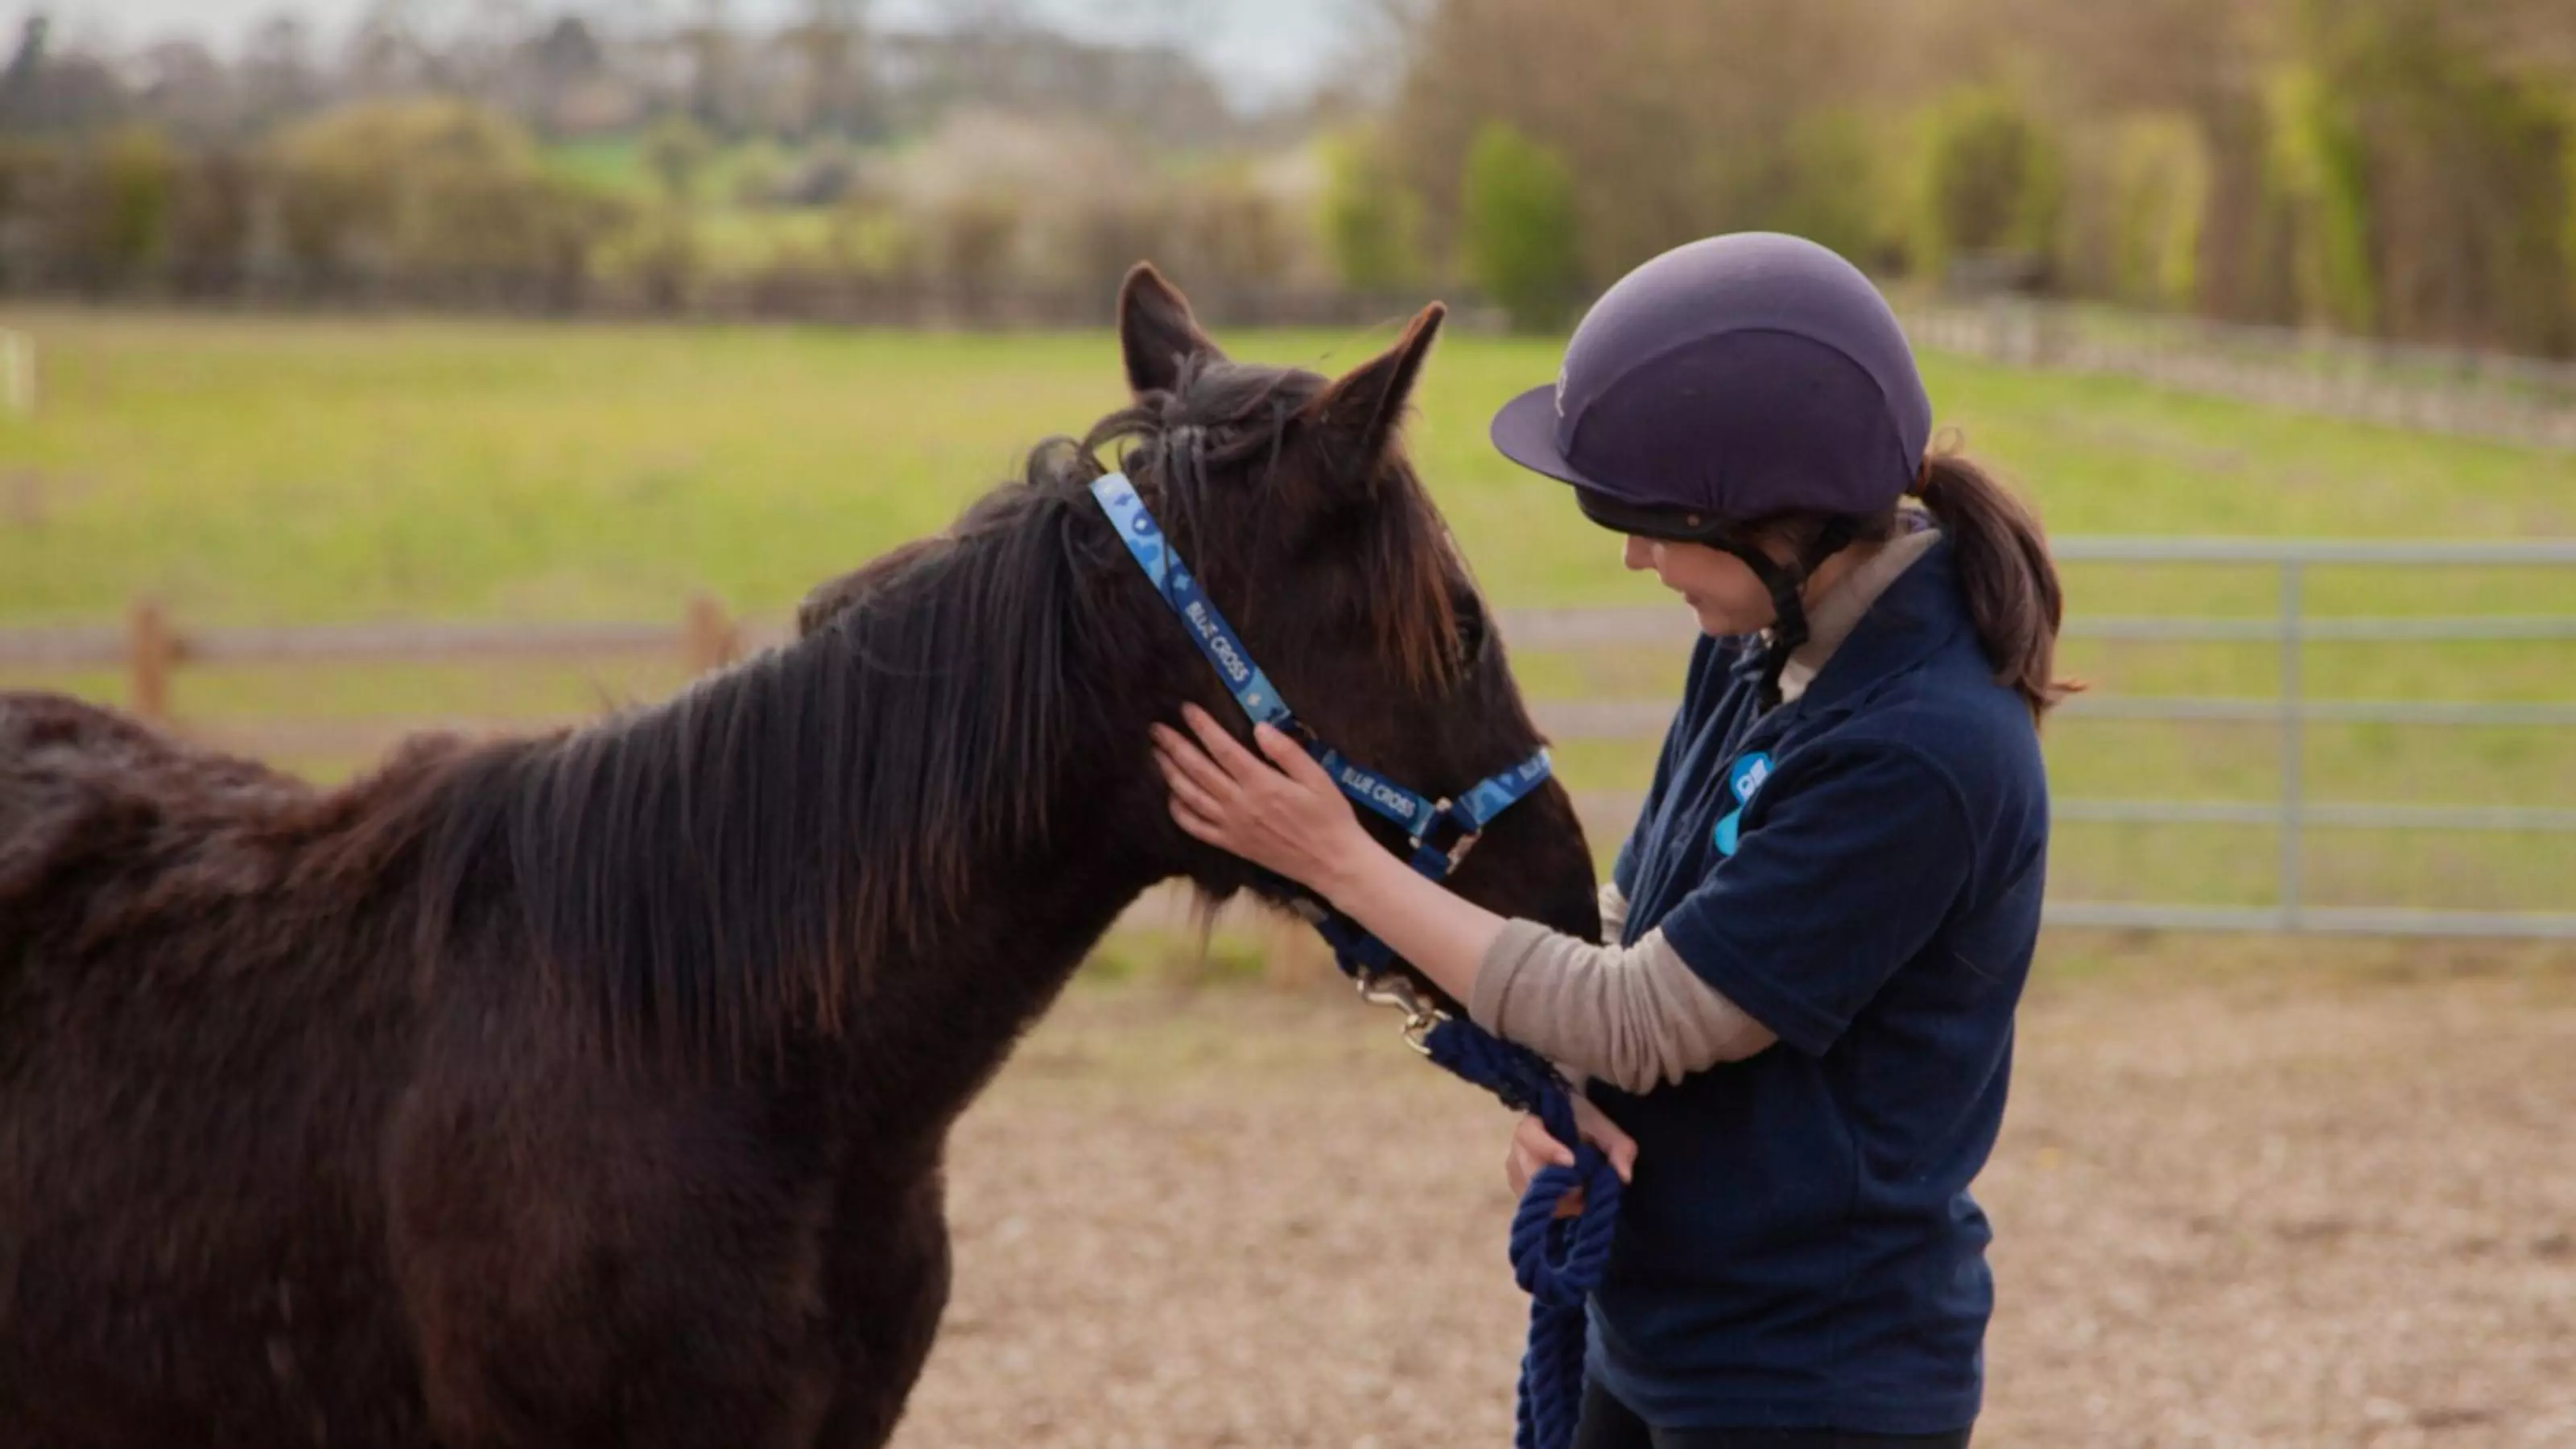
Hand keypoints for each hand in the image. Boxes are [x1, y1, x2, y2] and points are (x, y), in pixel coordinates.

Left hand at [1151, 703, 1373, 895]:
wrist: (1331, 862)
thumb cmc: (1329, 816)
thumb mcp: (1318, 777)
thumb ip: (1287, 751)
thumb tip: (1259, 728)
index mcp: (1261, 783)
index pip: (1222, 748)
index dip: (1202, 726)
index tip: (1186, 709)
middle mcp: (1240, 804)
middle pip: (1197, 769)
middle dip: (1174, 746)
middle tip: (1155, 729)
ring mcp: (1231, 826)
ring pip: (1190, 796)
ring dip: (1169, 773)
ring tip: (1156, 754)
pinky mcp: (1231, 844)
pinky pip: (1195, 827)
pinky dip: (1178, 811)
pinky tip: (1171, 796)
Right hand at [1504, 1099, 1637, 1217]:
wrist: (1567, 1124)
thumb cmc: (1584, 1124)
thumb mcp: (1606, 1130)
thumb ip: (1619, 1147)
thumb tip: (1623, 1177)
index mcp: (1532, 1124)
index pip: (1530, 1136)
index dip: (1548, 1149)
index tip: (1571, 1161)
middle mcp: (1516, 1149)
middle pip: (1531, 1172)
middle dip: (1561, 1185)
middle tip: (1586, 1189)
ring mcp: (1515, 1171)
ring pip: (1532, 1193)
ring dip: (1560, 1199)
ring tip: (1583, 1195)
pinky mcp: (1519, 1189)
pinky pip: (1535, 1204)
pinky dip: (1556, 1206)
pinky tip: (1573, 1200)